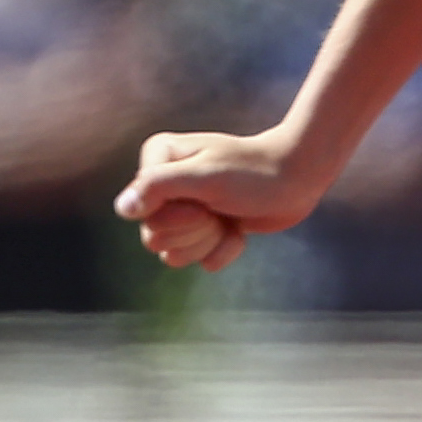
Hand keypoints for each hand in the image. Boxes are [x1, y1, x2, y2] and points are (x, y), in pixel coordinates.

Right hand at [114, 129, 323, 272]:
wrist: (299, 178)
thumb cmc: (254, 171)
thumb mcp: (205, 175)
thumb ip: (159, 186)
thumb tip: (123, 208)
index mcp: (157, 160)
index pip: (141, 213)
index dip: (176, 216)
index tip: (204, 199)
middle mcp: (164, 184)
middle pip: (154, 238)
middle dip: (194, 231)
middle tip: (218, 210)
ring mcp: (184, 210)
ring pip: (173, 255)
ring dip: (208, 243)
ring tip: (229, 219)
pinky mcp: (206, 230)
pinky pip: (200, 261)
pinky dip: (225, 250)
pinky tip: (239, 230)